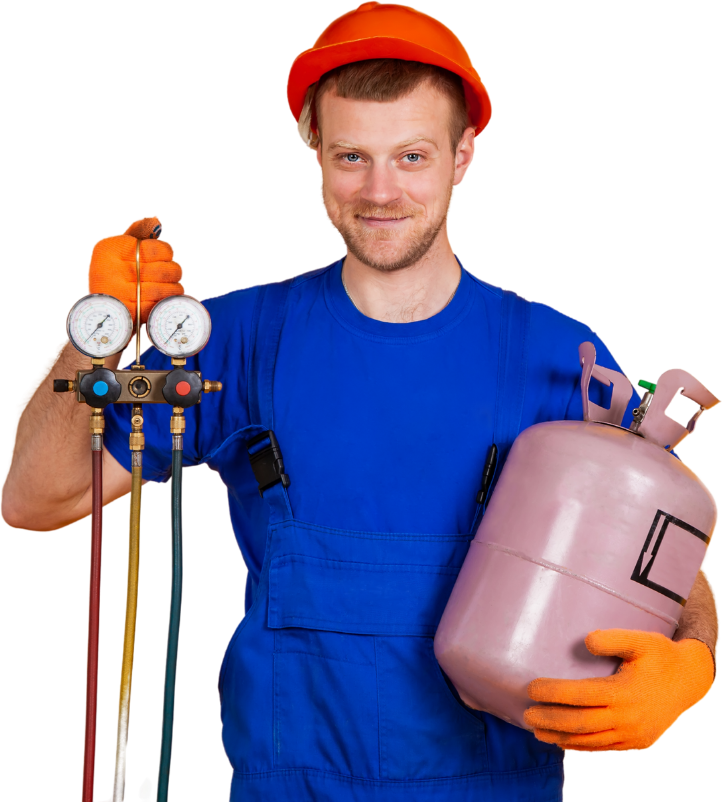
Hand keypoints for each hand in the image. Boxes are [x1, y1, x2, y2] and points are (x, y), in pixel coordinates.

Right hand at [87, 214, 183, 325]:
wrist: (96, 305)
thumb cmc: (111, 270)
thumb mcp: (118, 247)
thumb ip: (138, 233)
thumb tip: (156, 220)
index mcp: (114, 249)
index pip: (158, 249)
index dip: (168, 253)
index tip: (166, 257)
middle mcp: (115, 270)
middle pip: (165, 270)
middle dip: (174, 272)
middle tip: (173, 273)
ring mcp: (122, 293)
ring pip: (166, 289)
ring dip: (175, 288)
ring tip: (172, 286)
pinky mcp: (130, 312)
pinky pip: (159, 305)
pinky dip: (167, 302)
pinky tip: (166, 299)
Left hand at [523, 629, 714, 751]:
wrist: (691, 681)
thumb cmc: (661, 655)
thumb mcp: (641, 640)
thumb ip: (613, 638)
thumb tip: (585, 640)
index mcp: (624, 692)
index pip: (580, 696)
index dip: (553, 693)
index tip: (531, 688)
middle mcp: (628, 718)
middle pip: (580, 723)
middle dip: (550, 720)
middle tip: (526, 714)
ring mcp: (633, 735)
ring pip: (590, 740)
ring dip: (561, 737)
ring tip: (537, 731)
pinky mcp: (637, 743)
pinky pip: (604, 748)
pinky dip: (581, 747)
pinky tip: (563, 741)